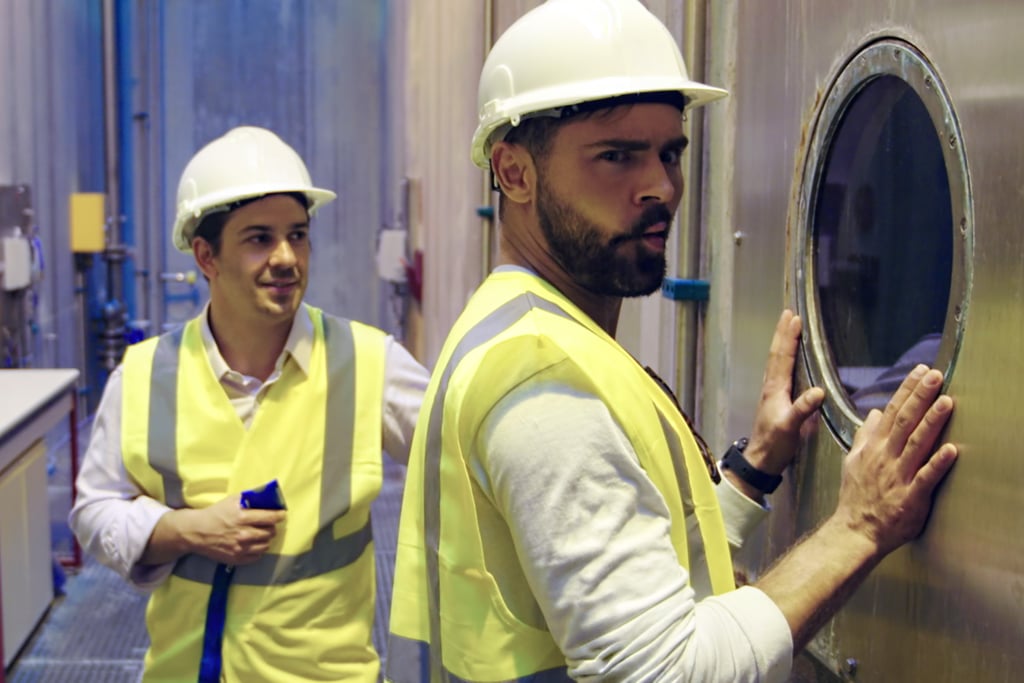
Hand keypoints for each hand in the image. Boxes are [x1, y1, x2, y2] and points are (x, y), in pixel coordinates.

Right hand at [182, 494, 286, 564]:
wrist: (197, 532)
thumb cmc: (216, 513)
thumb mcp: (232, 501)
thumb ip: (250, 498)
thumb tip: (267, 496)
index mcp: (243, 517)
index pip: (270, 517)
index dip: (279, 515)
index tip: (282, 514)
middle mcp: (243, 534)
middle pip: (270, 532)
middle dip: (271, 527)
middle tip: (268, 524)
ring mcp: (240, 548)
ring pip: (266, 545)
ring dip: (266, 539)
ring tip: (261, 534)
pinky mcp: (237, 559)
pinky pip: (257, 556)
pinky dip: (258, 550)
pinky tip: (254, 544)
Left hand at [743, 310, 825, 474]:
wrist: (760, 461)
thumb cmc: (774, 445)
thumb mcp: (790, 428)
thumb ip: (802, 409)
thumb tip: (819, 390)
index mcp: (775, 389)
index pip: (782, 357)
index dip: (788, 338)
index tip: (794, 318)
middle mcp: (771, 386)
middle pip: (777, 354)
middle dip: (783, 333)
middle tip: (788, 313)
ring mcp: (772, 392)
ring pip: (776, 361)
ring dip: (782, 342)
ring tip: (787, 327)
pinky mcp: (775, 400)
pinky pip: (780, 371)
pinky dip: (784, 358)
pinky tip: (788, 358)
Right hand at [835, 365, 956, 554]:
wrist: (855, 531)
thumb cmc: (856, 497)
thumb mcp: (853, 461)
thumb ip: (865, 436)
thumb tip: (875, 413)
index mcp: (874, 448)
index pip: (892, 411)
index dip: (907, 390)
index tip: (921, 371)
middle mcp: (886, 457)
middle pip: (904, 421)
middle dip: (920, 396)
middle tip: (935, 375)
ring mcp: (898, 477)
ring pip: (916, 444)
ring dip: (931, 422)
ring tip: (946, 401)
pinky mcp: (910, 498)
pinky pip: (926, 478)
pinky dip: (937, 464)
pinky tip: (950, 450)